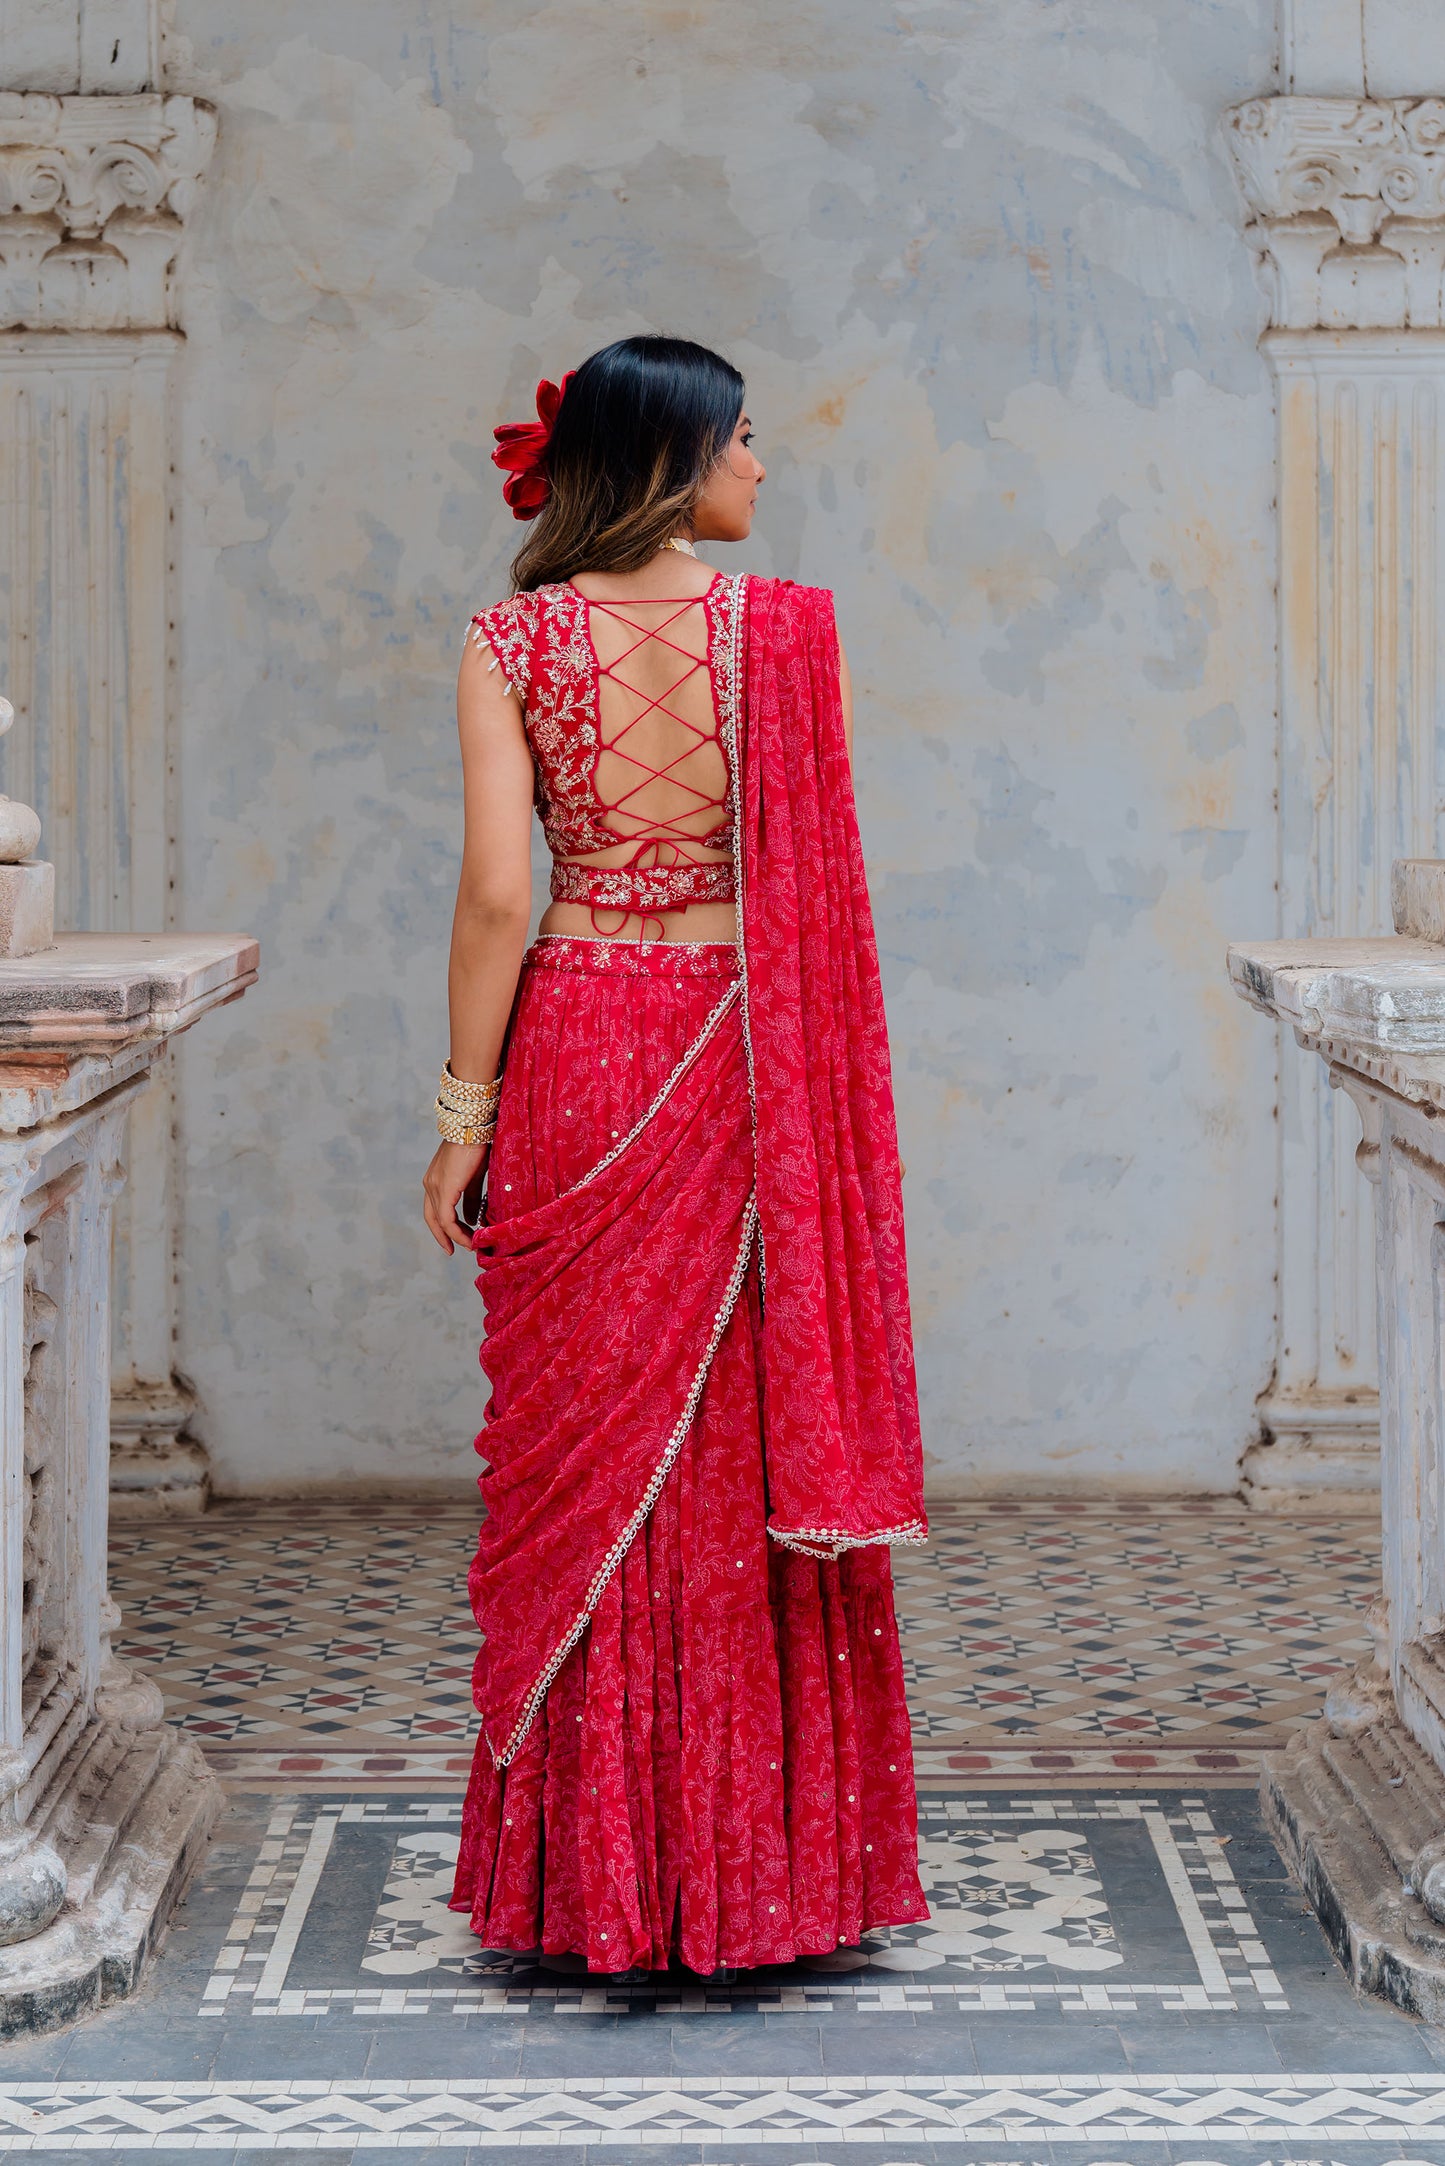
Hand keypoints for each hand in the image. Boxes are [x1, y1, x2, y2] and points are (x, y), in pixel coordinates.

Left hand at [423, 1139, 489, 1254]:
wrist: (474, 1129)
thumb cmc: (477, 1147)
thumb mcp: (473, 1177)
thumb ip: (470, 1198)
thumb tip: (473, 1218)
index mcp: (434, 1180)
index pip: (434, 1210)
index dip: (443, 1227)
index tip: (458, 1239)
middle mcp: (429, 1184)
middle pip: (432, 1218)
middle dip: (444, 1236)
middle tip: (456, 1250)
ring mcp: (434, 1187)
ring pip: (441, 1221)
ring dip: (456, 1236)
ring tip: (471, 1245)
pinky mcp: (443, 1190)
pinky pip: (447, 1219)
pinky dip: (457, 1231)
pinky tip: (470, 1238)